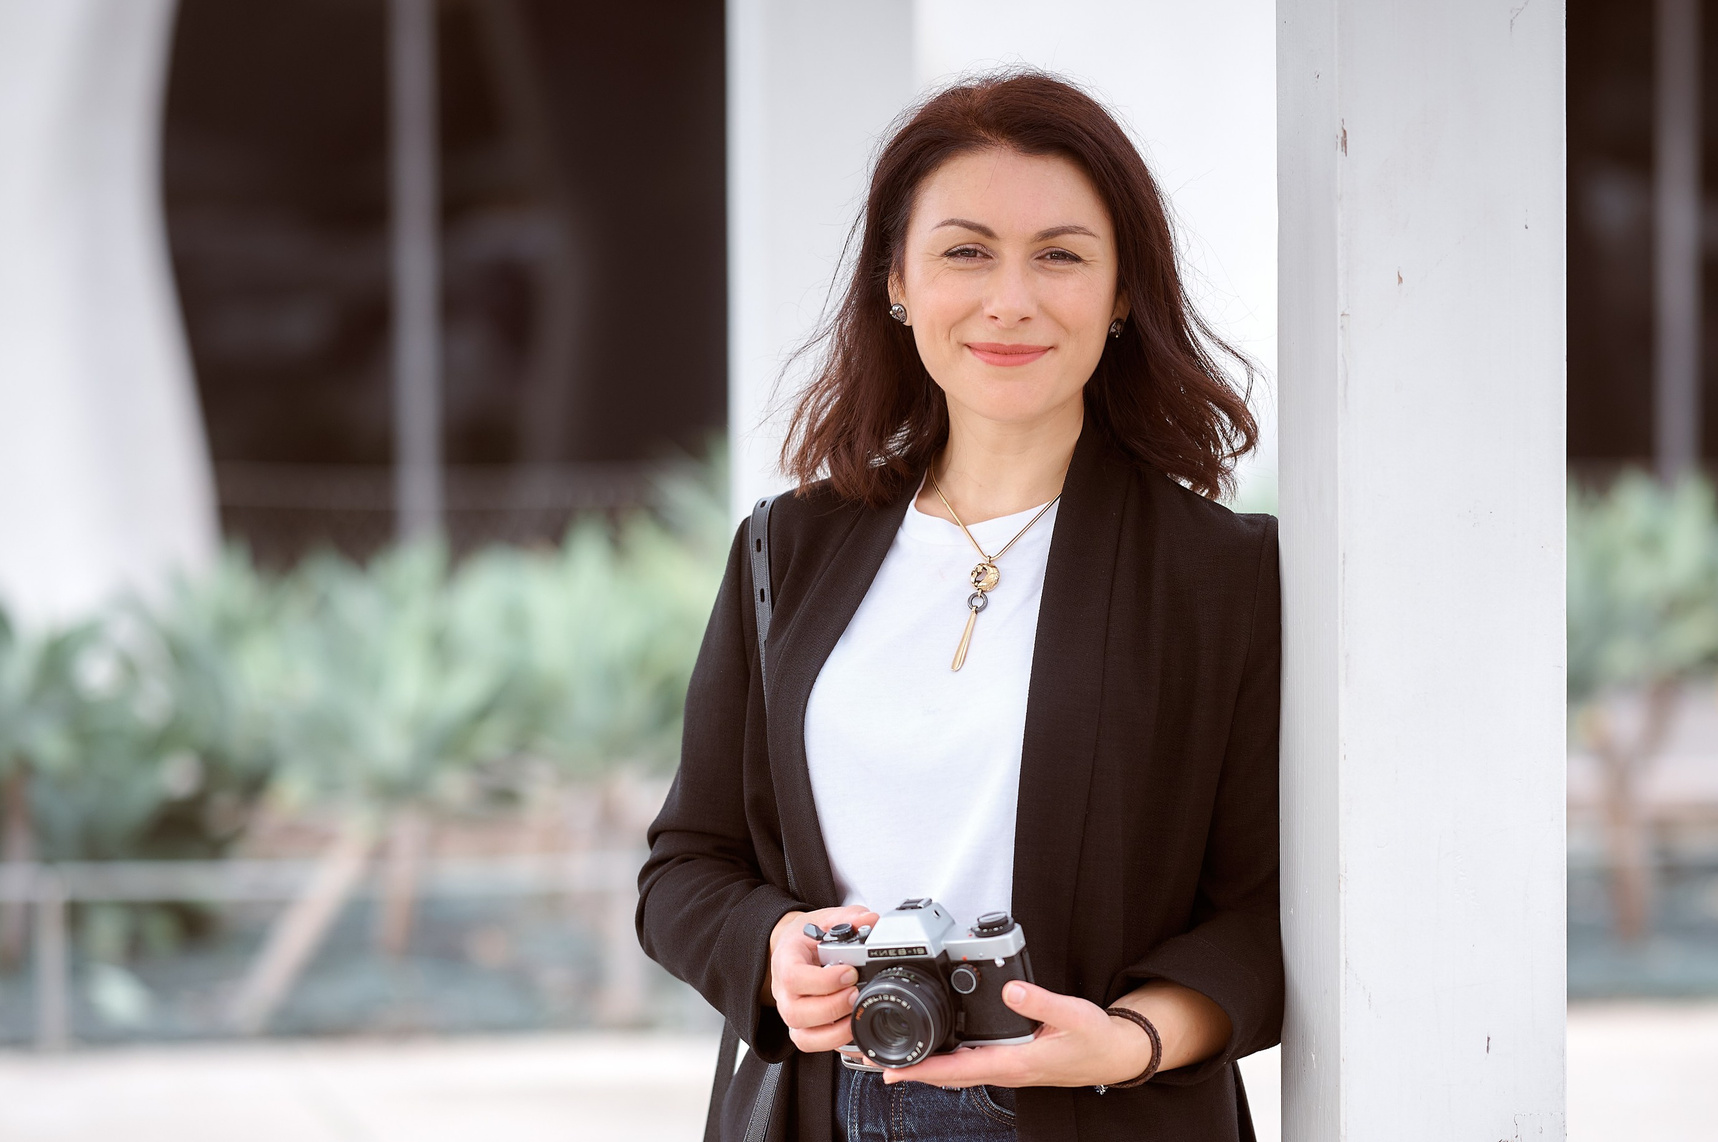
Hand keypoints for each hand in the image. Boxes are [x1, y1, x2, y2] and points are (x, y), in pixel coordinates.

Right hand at [764, 905, 880, 1053]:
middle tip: (856, 993)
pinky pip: (814, 1046)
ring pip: (804, 1036)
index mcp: (786, 962)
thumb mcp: (824, 919)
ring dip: (835, 1031)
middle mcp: (784, 993)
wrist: (794, 949)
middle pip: (797, 1013)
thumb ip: (849, 918)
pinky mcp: (804, 1029)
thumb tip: (871, 920)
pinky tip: (855, 1030)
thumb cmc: (806, 938)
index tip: (850, 972)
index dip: (823, 980)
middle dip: (833, 1008)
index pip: (794, 977)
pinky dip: (836, 1043)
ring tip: (856, 1014)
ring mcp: (792, 1014)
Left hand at [879, 981, 1153, 1088]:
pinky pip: (971, 1064)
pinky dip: (948, 1060)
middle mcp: (1008, 1070)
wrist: (1116, 1056)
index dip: (924, 1070)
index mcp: (1017, 1063)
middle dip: (914, 1071)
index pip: (960, 1070)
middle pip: (949, 1076)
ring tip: (896, 1058)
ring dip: (927, 1067)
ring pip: (958, 1071)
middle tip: (877, 1064)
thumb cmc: (1096, 1040)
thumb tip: (1008, 989)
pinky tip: (937, 1049)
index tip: (894, 1070)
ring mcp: (1009, 1068)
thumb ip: (1041, 1001)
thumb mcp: (1074, 1015)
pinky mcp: (1012, 1060)